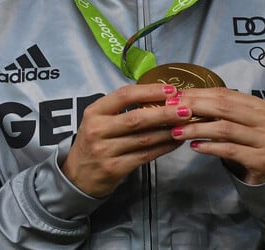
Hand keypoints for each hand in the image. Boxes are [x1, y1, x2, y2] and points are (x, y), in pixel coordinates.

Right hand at [62, 83, 186, 196]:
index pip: (123, 95)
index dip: (148, 91)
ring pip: (144, 139)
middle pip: (136, 118)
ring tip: (187, 125)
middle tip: (186, 108)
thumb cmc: (92, 143)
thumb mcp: (97, 121)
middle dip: (164, 112)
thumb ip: (120, 110)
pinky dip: (163, 148)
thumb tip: (157, 98)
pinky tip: (175, 142)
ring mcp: (105, 150)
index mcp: (93, 112)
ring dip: (168, 131)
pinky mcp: (115, 168)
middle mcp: (97, 129)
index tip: (170, 89)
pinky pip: (145, 155)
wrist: (77, 175)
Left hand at [170, 87, 264, 184]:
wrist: (264, 170)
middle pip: (224, 108)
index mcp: (258, 106)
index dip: (197, 94)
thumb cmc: (242, 141)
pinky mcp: (261, 159)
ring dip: (196, 129)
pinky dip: (208, 146)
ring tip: (177, 131)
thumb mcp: (231, 122)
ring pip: (225, 129)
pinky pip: (229, 150)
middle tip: (171, 111)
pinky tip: (194, 146)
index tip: (175, 97)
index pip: (224, 94)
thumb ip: (213, 110)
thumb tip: (180, 98)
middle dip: (194, 107)